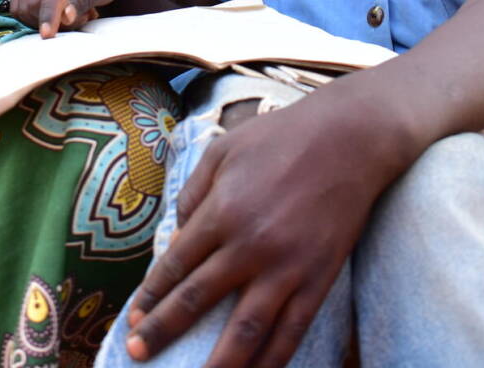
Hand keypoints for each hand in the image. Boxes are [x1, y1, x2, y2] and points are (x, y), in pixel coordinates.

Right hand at [11, 0, 137, 36]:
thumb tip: (65, 17)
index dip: (49, 13)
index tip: (48, 35)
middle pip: (34, 0)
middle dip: (55, 19)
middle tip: (84, 17)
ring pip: (24, 6)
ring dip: (45, 19)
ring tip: (73, 11)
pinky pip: (19, 6)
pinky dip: (35, 16)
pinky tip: (57, 10)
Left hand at [124, 81, 414, 366]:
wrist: (348, 139)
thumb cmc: (280, 138)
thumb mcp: (223, 150)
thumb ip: (192, 193)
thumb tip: (176, 235)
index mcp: (221, 211)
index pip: (176, 265)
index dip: (152, 296)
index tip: (134, 318)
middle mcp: (249, 245)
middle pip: (198, 300)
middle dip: (164, 330)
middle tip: (139, 351)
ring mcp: (286, 267)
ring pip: (245, 329)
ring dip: (217, 362)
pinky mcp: (319, 279)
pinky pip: (292, 330)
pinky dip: (272, 359)